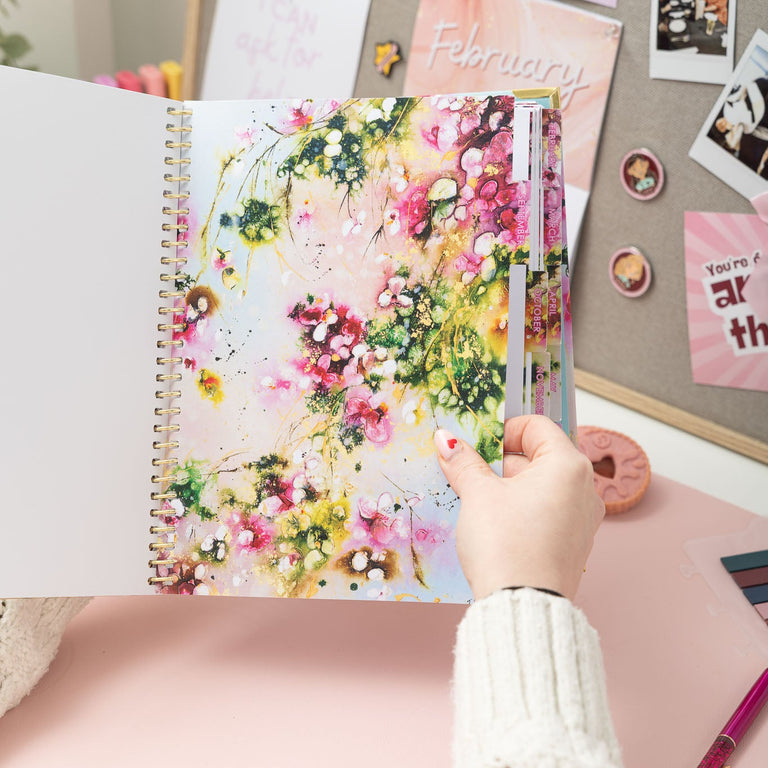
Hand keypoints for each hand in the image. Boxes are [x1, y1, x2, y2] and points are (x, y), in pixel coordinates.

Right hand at [434, 416, 603, 600]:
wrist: (523, 606)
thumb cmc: (507, 545)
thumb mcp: (478, 495)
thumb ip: (463, 462)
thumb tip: (446, 439)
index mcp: (568, 466)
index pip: (535, 427)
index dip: (502, 431)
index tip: (476, 447)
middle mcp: (584, 488)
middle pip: (537, 457)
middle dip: (500, 463)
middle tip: (469, 475)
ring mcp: (583, 519)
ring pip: (540, 487)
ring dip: (508, 488)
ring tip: (479, 503)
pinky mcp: (573, 544)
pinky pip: (546, 513)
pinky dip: (521, 511)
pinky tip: (496, 526)